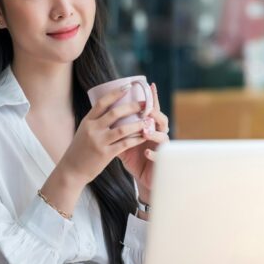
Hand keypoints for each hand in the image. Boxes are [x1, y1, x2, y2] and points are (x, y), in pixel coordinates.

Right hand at [56, 84, 152, 186]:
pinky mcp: (105, 154)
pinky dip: (136, 139)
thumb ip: (96, 122)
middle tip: (145, 104)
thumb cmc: (80, 150)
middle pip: (115, 113)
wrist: (71, 170)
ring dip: (138, 124)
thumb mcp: (84, 131)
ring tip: (149, 121)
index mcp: (87, 121)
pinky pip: (124, 144)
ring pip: (123, 129)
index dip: (115, 93)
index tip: (128, 86)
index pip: (102, 102)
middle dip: (133, 107)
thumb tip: (112, 110)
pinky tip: (144, 136)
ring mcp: (99, 142)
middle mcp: (92, 129)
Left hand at [119, 82, 169, 202]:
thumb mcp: (122, 141)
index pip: (152, 110)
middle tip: (147, 109)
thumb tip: (101, 113)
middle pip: (161, 119)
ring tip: (145, 131)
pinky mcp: (162, 162)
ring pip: (163, 136)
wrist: (141, 178)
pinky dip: (154, 154)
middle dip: (154, 113)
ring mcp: (161, 148)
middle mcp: (157, 135)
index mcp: (149, 127)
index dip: (152, 98)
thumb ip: (116, 128)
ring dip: (154, 133)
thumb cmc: (133, 158)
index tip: (150, 85)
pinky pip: (160, 157)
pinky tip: (146, 152)